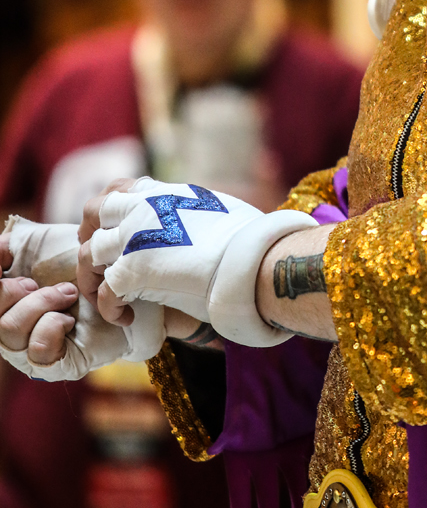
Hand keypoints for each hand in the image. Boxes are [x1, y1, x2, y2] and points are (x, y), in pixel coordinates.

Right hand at [0, 217, 163, 378]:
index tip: (2, 265)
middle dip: (10, 292)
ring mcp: (29, 349)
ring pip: (9, 331)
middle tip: (35, 281)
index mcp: (6, 300)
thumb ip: (7, 247)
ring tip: (67, 292)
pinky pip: (38, 350)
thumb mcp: (41, 245)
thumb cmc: (87, 262)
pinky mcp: (55, 365)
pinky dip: (53, 325)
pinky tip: (70, 317)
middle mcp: (11, 326)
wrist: (128, 282)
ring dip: (39, 303)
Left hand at [78, 177, 315, 346]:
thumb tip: (201, 221)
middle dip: (90, 236)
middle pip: (92, 213)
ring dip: (94, 279)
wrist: (256, 260)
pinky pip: (105, 293)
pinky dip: (110, 309)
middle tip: (102, 263)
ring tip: (111, 300)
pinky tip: (127, 319)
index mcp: (164, 193)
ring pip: (89, 255)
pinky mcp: (134, 272)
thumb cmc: (251, 240)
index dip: (111, 211)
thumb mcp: (217, 208)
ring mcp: (134, 238)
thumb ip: (193, 212)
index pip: (120, 188)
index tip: (116, 231)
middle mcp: (143, 208)